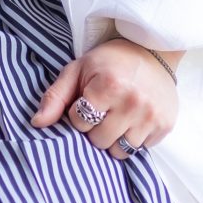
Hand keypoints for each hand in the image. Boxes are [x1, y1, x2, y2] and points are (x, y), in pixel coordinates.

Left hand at [30, 38, 180, 158]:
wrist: (151, 51)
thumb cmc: (109, 62)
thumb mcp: (77, 70)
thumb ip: (55, 97)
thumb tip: (37, 124)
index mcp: (109, 85)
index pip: (80, 123)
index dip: (78, 114)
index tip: (86, 101)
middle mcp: (133, 102)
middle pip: (99, 141)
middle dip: (94, 129)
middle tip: (101, 111)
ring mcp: (152, 116)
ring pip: (120, 151)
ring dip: (113, 138)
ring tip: (116, 118)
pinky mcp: (166, 125)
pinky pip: (141, 149)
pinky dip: (133, 139)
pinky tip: (133, 120)